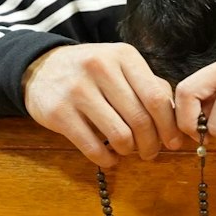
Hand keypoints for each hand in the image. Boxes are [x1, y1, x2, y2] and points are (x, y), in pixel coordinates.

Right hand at [23, 44, 182, 167]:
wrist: (41, 68)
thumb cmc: (91, 71)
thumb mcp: (120, 65)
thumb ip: (148, 84)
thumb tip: (175, 117)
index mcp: (123, 56)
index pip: (156, 97)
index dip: (168, 126)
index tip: (173, 142)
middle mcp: (101, 68)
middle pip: (140, 119)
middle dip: (151, 144)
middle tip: (150, 152)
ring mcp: (77, 90)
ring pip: (119, 135)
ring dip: (129, 151)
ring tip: (127, 151)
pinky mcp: (58, 112)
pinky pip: (92, 147)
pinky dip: (107, 159)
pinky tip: (109, 158)